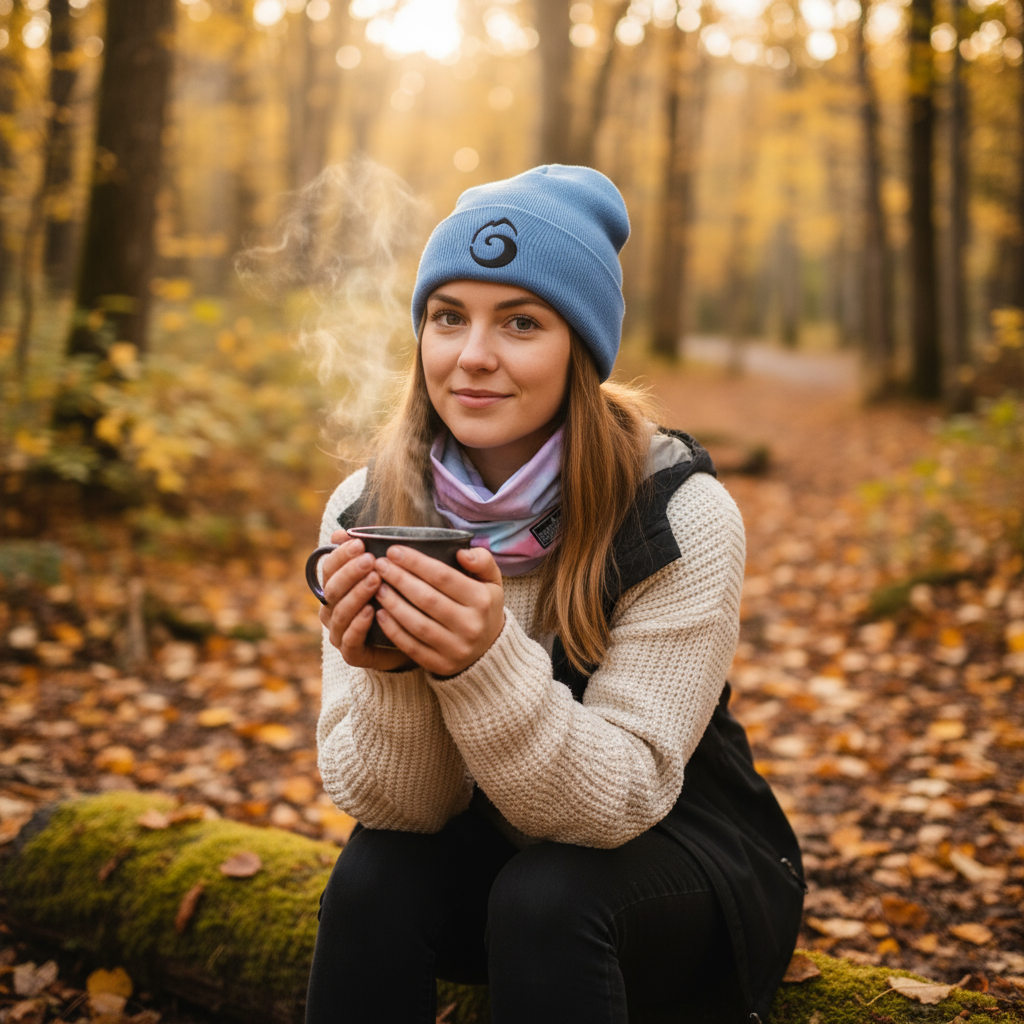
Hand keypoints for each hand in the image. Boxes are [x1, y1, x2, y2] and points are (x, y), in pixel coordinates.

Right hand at [318, 529, 414, 671]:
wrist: (412, 640)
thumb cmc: (396, 601)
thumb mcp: (385, 574)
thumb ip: (367, 555)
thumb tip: (340, 533)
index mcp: (336, 588)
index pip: (330, 567)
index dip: (342, 555)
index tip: (360, 543)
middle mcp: (332, 610)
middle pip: (333, 588)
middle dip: (350, 572)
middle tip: (370, 560)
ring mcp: (339, 633)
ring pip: (341, 612)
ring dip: (357, 594)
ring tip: (375, 581)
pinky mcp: (351, 653)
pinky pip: (350, 639)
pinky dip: (359, 624)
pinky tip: (372, 611)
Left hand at [371, 544, 504, 676]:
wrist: (490, 649)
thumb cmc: (483, 606)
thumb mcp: (492, 581)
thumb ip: (482, 560)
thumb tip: (461, 552)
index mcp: (482, 600)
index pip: (443, 576)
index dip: (415, 562)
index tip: (393, 550)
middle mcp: (470, 625)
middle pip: (426, 598)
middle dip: (399, 579)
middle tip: (380, 565)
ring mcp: (456, 648)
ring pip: (417, 624)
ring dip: (393, 603)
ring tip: (378, 587)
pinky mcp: (442, 665)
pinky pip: (412, 647)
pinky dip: (393, 630)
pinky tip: (380, 613)